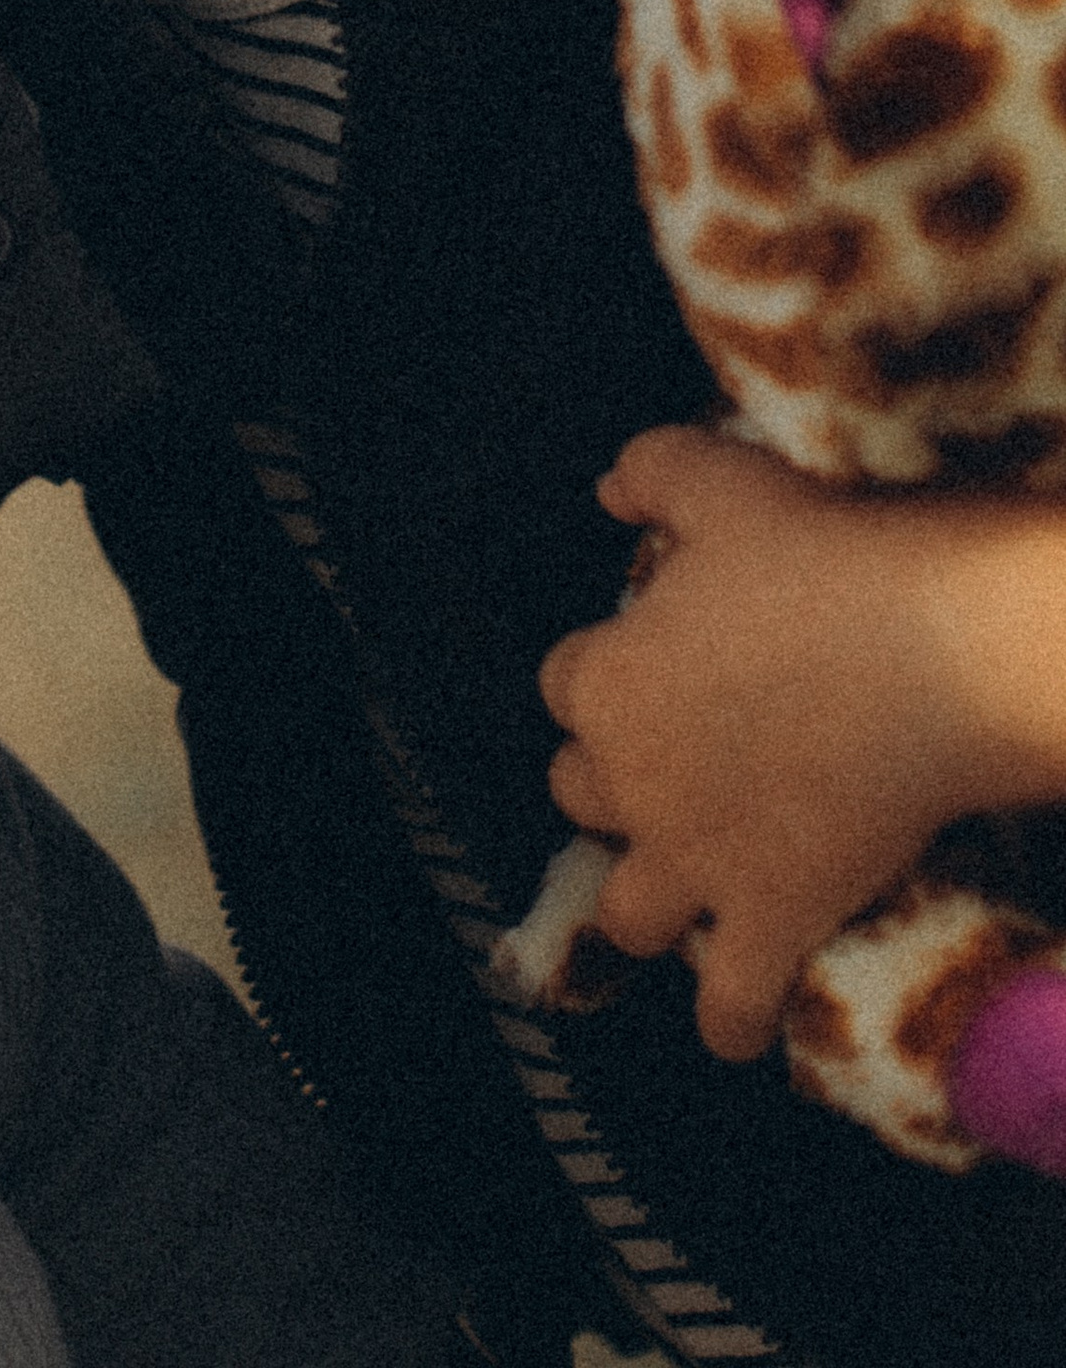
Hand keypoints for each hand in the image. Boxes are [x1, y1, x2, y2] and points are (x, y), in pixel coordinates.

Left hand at [541, 427, 1065, 1059]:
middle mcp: (630, 782)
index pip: (565, 685)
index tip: (655, 663)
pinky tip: (736, 1021)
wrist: (930, 650)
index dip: (609, 673)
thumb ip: (648, 474)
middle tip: (674, 766)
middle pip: (580, 794)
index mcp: (604, 680)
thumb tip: (607, 489)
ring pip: (628, 911)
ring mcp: (695, 864)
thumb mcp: (716, 479)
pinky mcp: (772, 922)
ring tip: (686, 890)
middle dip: (615, 784)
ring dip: (649, 900)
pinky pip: (727, 1006)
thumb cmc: (819, 558)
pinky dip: (728, 1020)